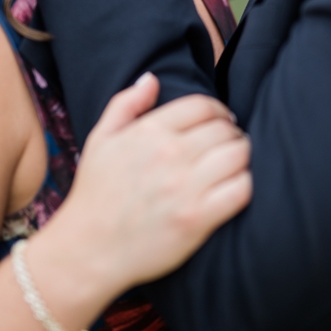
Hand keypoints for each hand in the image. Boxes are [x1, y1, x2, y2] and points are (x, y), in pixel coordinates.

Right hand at [30, 74, 251, 306]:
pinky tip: (233, 188)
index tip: (221, 124)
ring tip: (232, 166)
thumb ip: (125, 104)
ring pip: (239, 155)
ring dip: (241, 159)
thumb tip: (152, 78)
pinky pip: (242, 189)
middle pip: (226, 130)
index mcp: (148, 132)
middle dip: (231, 136)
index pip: (204, 106)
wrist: (86, 252)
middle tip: (228, 148)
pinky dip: (244, 185)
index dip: (219, 113)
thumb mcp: (100, 141)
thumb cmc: (95, 195)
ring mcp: (185, 187)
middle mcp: (169, 155)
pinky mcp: (198, 218)